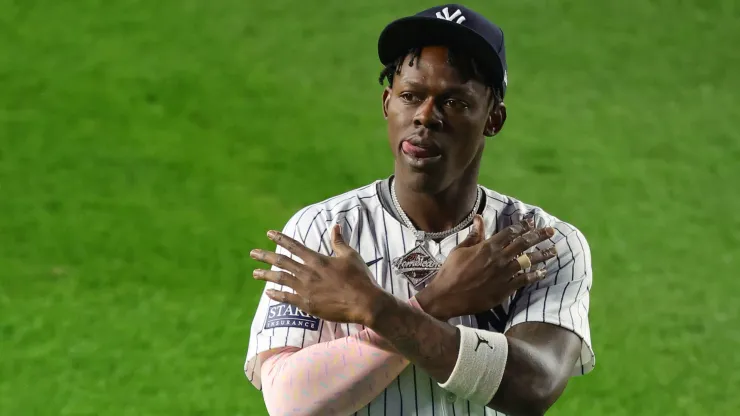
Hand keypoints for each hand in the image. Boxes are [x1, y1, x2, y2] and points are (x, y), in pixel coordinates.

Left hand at [250, 224, 384, 325]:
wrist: (364, 302)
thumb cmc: (359, 278)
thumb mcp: (350, 256)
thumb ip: (339, 242)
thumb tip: (335, 226)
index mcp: (317, 259)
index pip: (294, 246)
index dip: (281, 239)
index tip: (269, 234)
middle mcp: (308, 273)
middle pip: (282, 261)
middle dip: (266, 256)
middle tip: (253, 253)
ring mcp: (306, 289)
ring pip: (281, 279)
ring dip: (266, 275)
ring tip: (255, 273)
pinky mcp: (307, 305)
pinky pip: (287, 298)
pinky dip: (276, 295)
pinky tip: (268, 293)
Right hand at [416, 215, 556, 320]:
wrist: (447, 296)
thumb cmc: (450, 272)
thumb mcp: (459, 250)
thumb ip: (473, 235)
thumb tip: (479, 218)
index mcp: (487, 246)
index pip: (510, 232)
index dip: (522, 226)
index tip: (532, 223)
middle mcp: (498, 258)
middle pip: (523, 244)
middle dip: (539, 236)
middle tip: (551, 232)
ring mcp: (503, 274)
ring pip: (528, 261)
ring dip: (542, 255)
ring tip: (553, 251)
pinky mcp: (504, 289)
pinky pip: (524, 280)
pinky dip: (535, 275)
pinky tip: (543, 272)